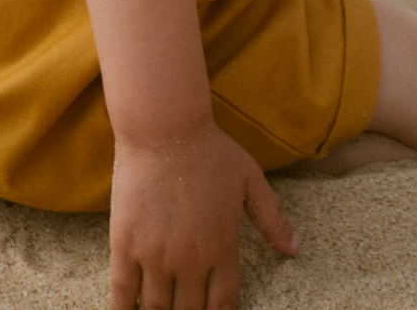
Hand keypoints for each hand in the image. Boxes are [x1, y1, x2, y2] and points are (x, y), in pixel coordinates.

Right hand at [108, 123, 297, 309]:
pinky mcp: (125, 244)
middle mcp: (190, 259)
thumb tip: (295, 249)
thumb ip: (273, 217)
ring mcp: (155, 254)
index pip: (223, 306)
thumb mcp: (249, 179)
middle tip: (182, 306)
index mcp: (223, 247)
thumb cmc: (208, 148)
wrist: (163, 125)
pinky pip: (122, 293)